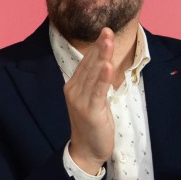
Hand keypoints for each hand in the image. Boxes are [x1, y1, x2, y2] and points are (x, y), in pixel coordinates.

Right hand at [64, 28, 115, 175]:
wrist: (86, 149)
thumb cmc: (92, 124)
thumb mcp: (93, 99)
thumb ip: (95, 83)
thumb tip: (103, 65)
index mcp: (73, 86)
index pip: (86, 63)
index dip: (96, 47)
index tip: (105, 32)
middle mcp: (73, 90)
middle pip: (89, 65)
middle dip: (99, 47)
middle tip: (107, 29)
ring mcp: (80, 100)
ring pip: (93, 74)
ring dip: (102, 56)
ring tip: (108, 40)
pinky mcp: (90, 110)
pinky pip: (98, 91)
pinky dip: (103, 77)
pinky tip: (108, 65)